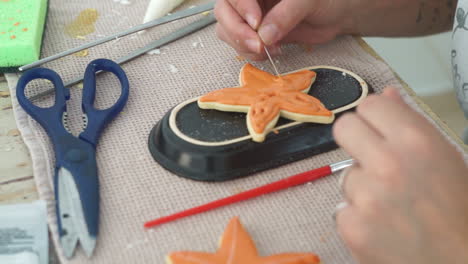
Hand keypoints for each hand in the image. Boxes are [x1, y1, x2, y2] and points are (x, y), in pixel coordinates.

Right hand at [214, 0, 455, 60]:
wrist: (337, 13)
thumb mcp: (308, 1)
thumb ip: (287, 14)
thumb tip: (264, 35)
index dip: (241, 8)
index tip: (257, 23)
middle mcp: (249, 0)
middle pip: (224, 12)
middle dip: (237, 31)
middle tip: (258, 46)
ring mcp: (249, 16)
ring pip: (227, 30)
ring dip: (243, 45)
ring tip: (268, 50)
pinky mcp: (255, 34)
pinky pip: (241, 45)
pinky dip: (252, 53)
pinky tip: (272, 51)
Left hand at [333, 87, 467, 263]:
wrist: (460, 262)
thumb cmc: (459, 211)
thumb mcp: (444, 158)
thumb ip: (410, 123)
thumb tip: (387, 93)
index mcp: (417, 141)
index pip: (369, 104)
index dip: (374, 119)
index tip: (380, 132)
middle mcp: (389, 164)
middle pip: (344, 128)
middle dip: (356, 141)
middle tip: (374, 161)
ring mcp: (368, 196)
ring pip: (346, 175)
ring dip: (363, 188)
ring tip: (391, 206)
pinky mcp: (352, 226)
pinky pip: (342, 208)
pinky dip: (358, 218)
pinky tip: (383, 228)